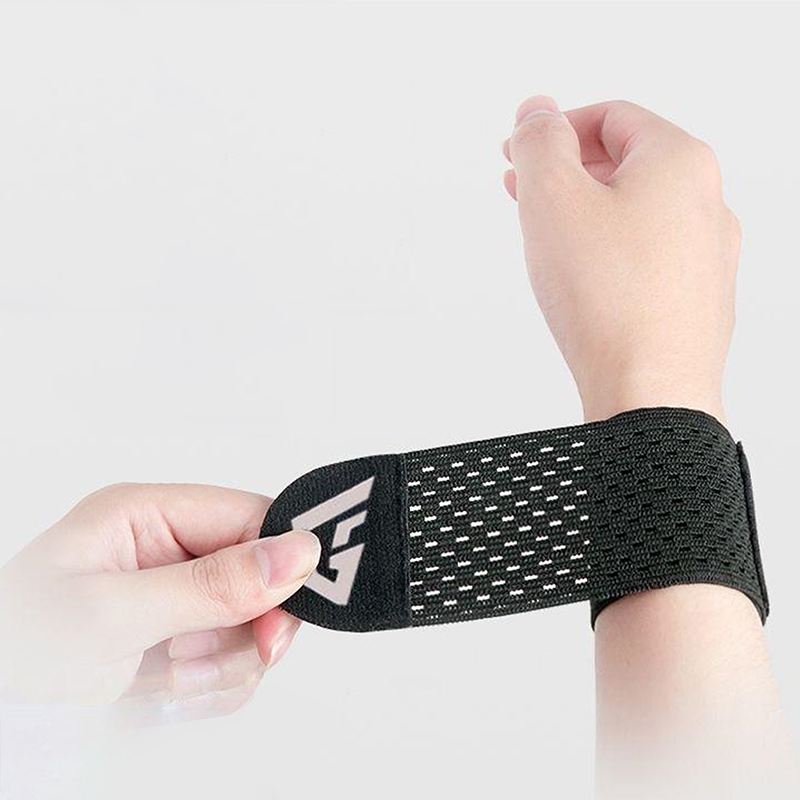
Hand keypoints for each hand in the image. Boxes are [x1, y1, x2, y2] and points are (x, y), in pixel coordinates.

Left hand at [0, 483, 319, 720]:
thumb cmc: (18, 643)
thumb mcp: (112, 614)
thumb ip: (209, 586)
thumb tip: (296, 554)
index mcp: (152, 514)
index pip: (252, 517)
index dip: (281, 565)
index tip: (279, 619)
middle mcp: (171, 548)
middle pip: (262, 574)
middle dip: (247, 624)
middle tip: (207, 655)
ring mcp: (178, 594)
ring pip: (253, 622)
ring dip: (222, 661)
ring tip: (168, 673)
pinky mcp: (180, 635)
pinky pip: (234, 657)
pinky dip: (213, 683)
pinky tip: (168, 685)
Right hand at [503, 97, 739, 422]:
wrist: (650, 390)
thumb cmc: (607, 299)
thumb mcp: (552, 198)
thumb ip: (540, 142)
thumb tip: (538, 112)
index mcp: (680, 162)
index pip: (611, 116)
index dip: (555, 126)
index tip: (518, 151)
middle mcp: (706, 203)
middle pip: (626, 164)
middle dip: (566, 170)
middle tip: (522, 187)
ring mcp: (707, 255)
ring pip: (636, 212)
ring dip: (584, 211)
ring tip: (542, 232)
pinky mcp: (694, 299)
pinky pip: (646, 256)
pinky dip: (608, 251)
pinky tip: (580, 277)